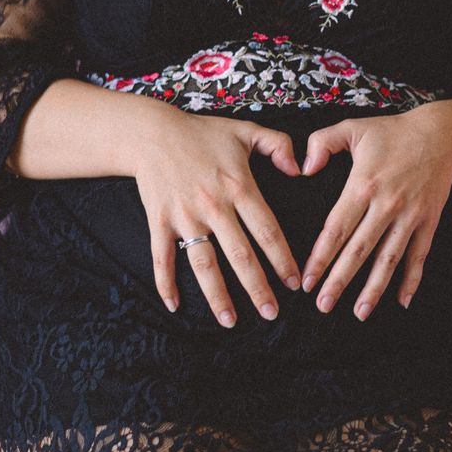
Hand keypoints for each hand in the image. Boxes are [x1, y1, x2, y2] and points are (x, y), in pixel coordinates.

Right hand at [131, 106, 302, 327]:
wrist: (152, 132)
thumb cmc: (203, 132)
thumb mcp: (246, 131)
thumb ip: (279, 146)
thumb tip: (300, 170)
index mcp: (239, 186)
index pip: (267, 231)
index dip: (283, 259)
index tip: (294, 283)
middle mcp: (214, 206)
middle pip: (240, 255)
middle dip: (258, 288)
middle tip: (272, 313)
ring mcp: (185, 216)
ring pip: (204, 264)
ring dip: (217, 296)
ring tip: (231, 320)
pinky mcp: (160, 221)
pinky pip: (162, 257)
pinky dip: (166, 283)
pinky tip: (175, 306)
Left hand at [299, 106, 451, 320]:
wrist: (441, 135)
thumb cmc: (391, 133)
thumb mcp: (352, 128)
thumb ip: (321, 143)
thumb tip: (304, 169)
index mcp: (362, 185)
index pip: (336, 229)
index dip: (321, 257)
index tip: (306, 279)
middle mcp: (386, 204)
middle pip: (359, 250)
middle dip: (340, 280)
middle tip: (322, 305)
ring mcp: (410, 216)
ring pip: (389, 259)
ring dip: (374, 288)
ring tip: (359, 312)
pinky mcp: (428, 221)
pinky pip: (419, 255)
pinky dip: (412, 279)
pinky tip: (402, 302)